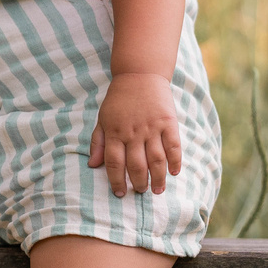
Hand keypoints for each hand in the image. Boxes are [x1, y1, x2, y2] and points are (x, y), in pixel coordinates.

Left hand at [88, 72, 182, 197]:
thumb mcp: (102, 118)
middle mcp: (133, 132)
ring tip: (158, 190)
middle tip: (140, 192)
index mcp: (115, 132)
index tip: (120, 193)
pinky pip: (173, 146)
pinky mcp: (168, 122)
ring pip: (156, 160)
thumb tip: (92, 165)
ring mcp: (152, 127)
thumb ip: (98, 142)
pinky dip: (175, 161)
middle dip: (139, 183)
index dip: (116, 181)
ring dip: (158, 178)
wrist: (139, 73)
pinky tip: (174, 172)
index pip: (114, 164)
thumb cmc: (119, 99)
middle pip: (136, 166)